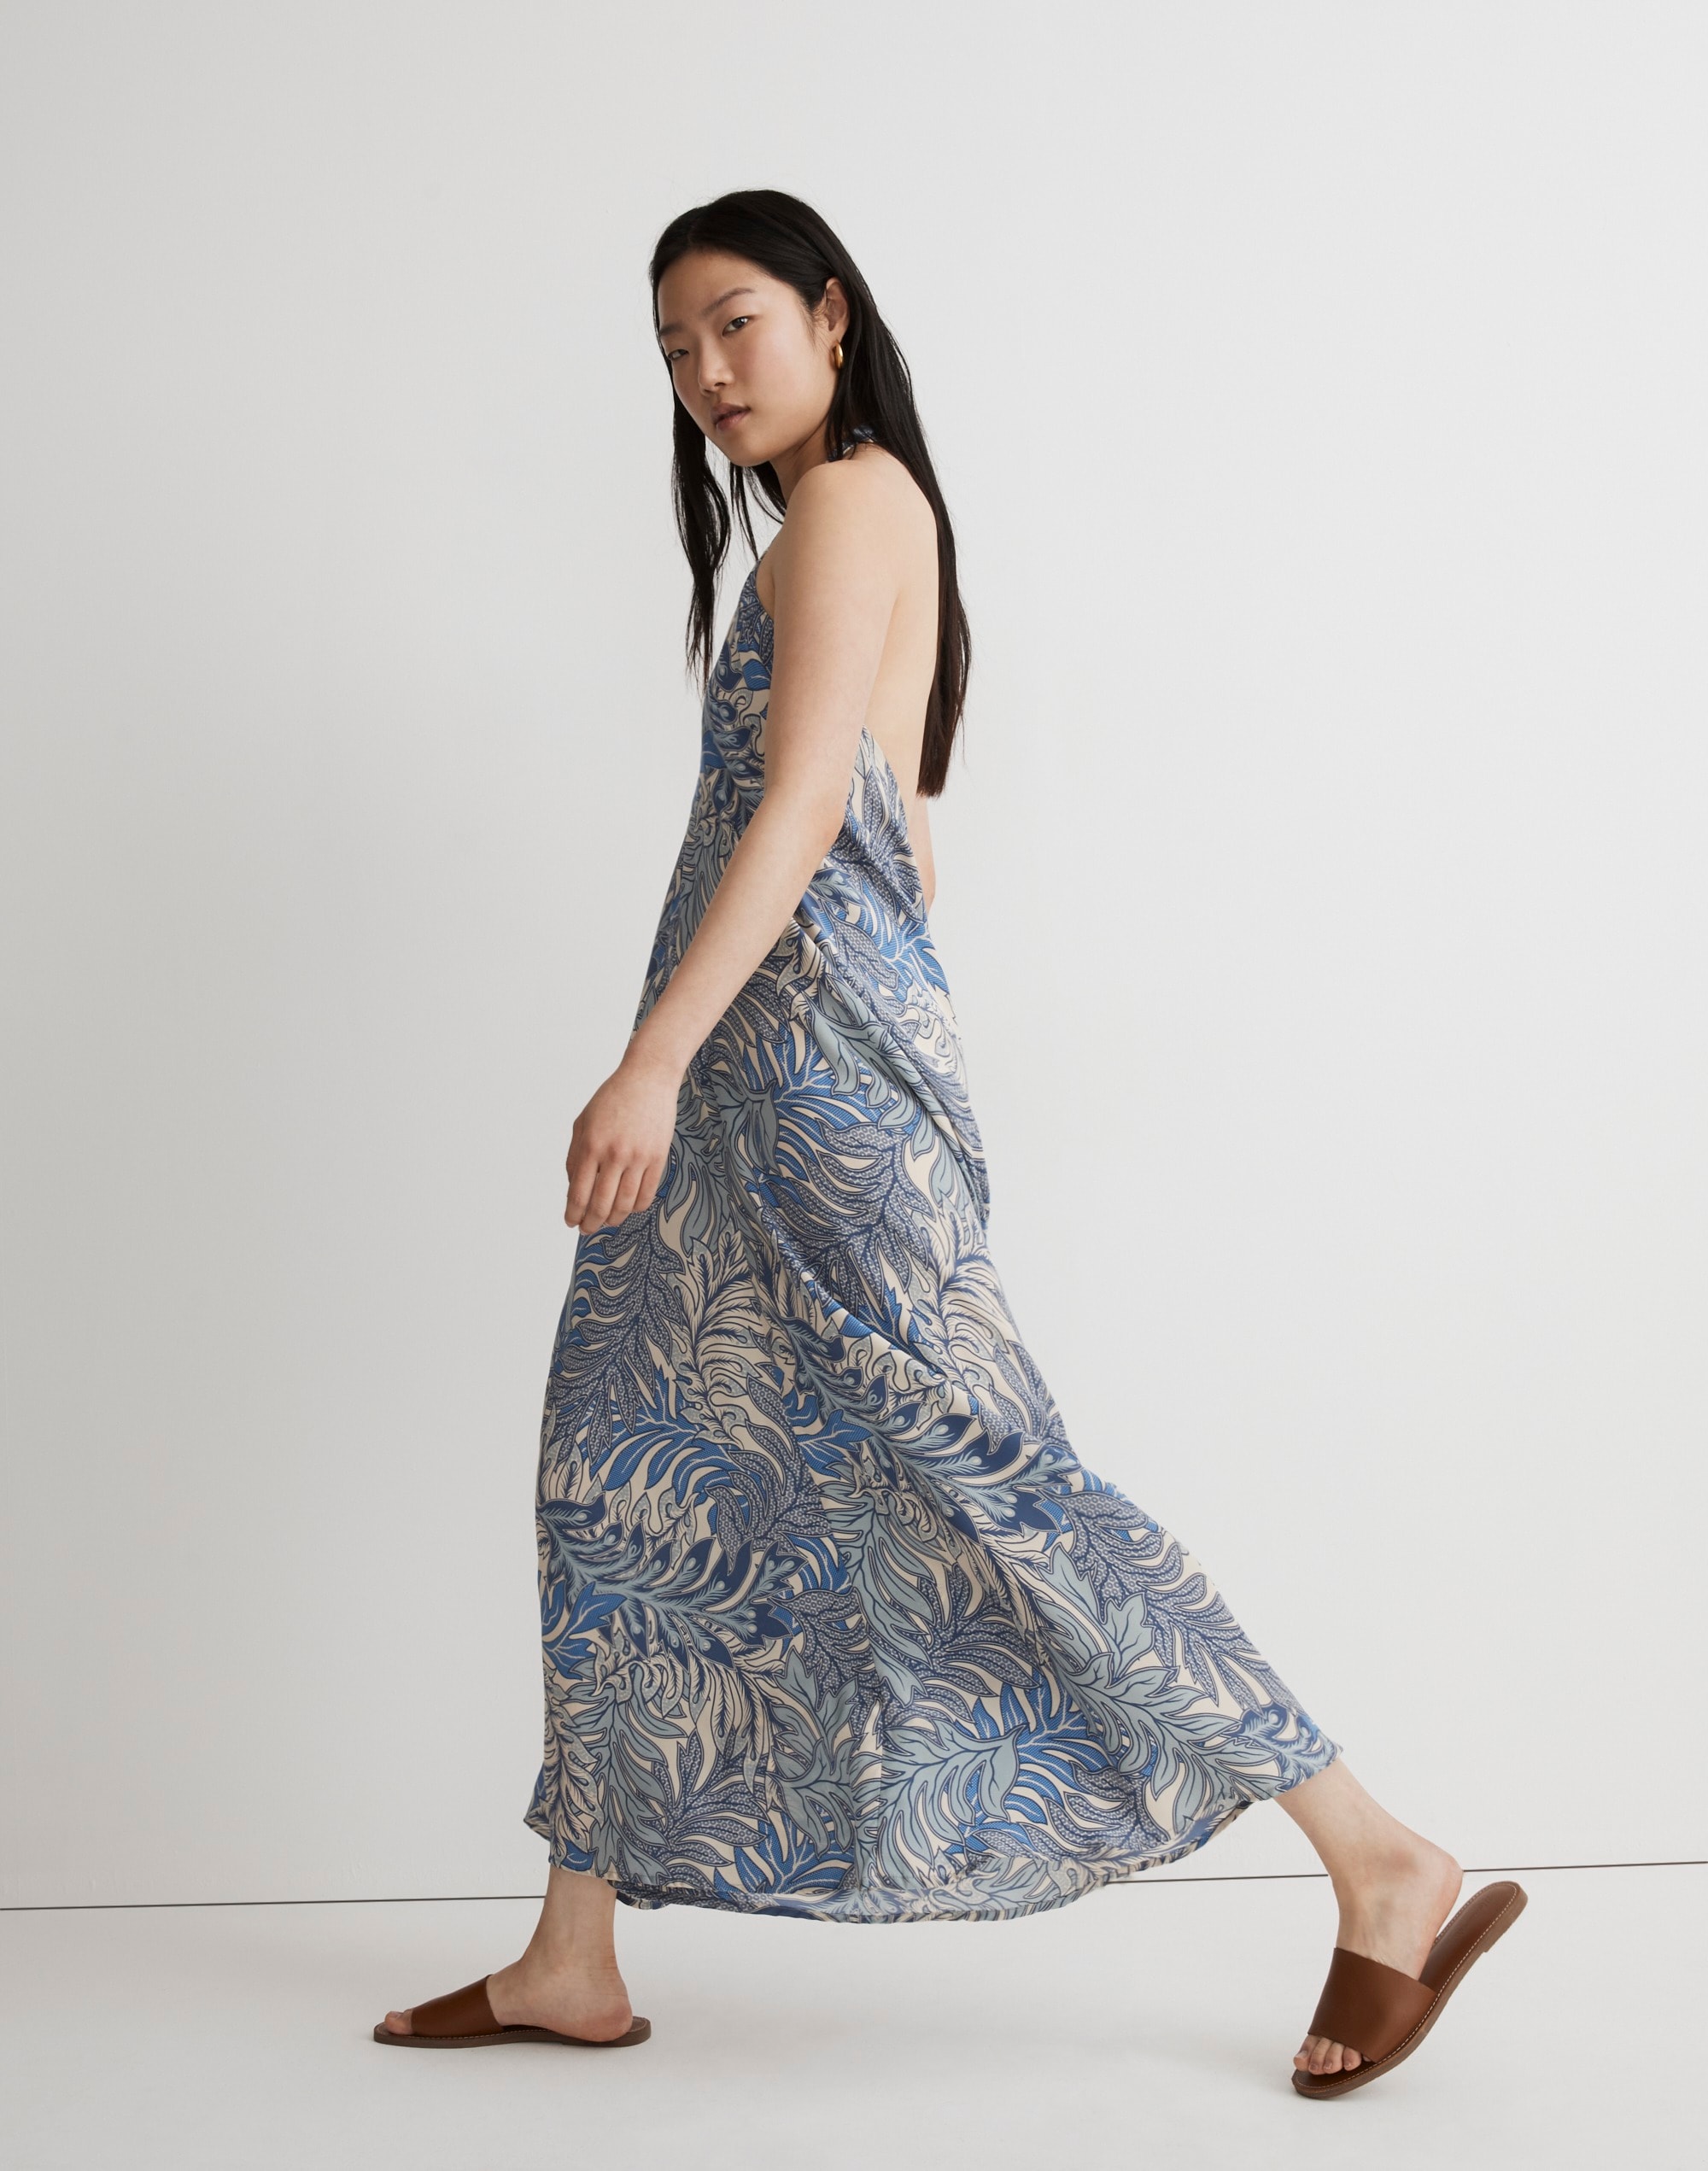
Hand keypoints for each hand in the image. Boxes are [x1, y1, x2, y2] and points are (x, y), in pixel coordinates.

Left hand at [564, 1044, 681, 1232]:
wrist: (648, 1080)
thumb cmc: (613, 1099)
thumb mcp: (582, 1123)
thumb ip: (574, 1155)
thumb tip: (573, 1188)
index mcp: (591, 1145)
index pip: (578, 1193)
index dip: (573, 1213)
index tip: (571, 1222)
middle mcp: (614, 1155)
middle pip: (601, 1205)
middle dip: (591, 1223)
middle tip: (587, 1229)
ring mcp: (638, 1158)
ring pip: (624, 1205)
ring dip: (613, 1219)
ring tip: (607, 1221)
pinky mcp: (658, 1159)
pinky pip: (646, 1195)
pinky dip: (635, 1208)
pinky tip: (627, 1208)